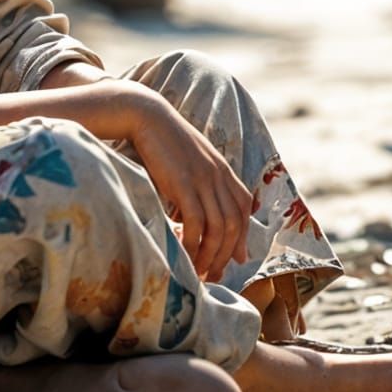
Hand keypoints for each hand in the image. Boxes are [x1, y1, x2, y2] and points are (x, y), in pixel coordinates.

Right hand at [122, 87, 253, 282]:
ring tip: (197, 272)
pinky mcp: (184, 183)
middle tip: (211, 275)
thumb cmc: (163, 142)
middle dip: (225, 255)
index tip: (233, 259)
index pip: (244, 207)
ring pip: (218, 227)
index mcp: (223, 169)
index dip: (242, 235)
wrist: (147, 116)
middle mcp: (219, 175)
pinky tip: (184, 256)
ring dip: (210, 255)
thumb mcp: (191, 163)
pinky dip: (193, 244)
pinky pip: (196, 222)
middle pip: (234, 224)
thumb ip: (203, 185)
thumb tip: (205, 220)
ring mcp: (203, 179)